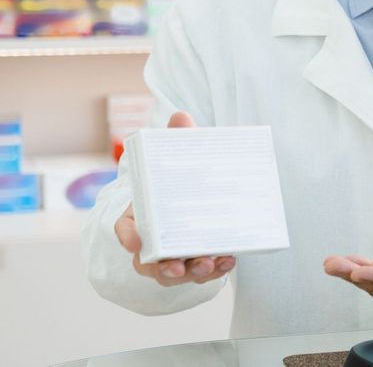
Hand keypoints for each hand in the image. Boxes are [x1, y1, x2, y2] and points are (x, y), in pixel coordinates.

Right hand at [113, 111, 236, 286]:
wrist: (199, 198)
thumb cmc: (180, 181)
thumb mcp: (178, 161)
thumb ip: (179, 141)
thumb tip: (181, 116)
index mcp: (142, 215)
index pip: (125, 227)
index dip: (128, 236)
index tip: (136, 243)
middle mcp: (154, 240)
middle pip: (149, 263)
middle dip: (163, 267)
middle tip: (178, 265)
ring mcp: (176, 254)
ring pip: (175, 273)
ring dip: (191, 273)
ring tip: (208, 265)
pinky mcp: (199, 260)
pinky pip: (202, 273)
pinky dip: (216, 270)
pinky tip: (228, 260)